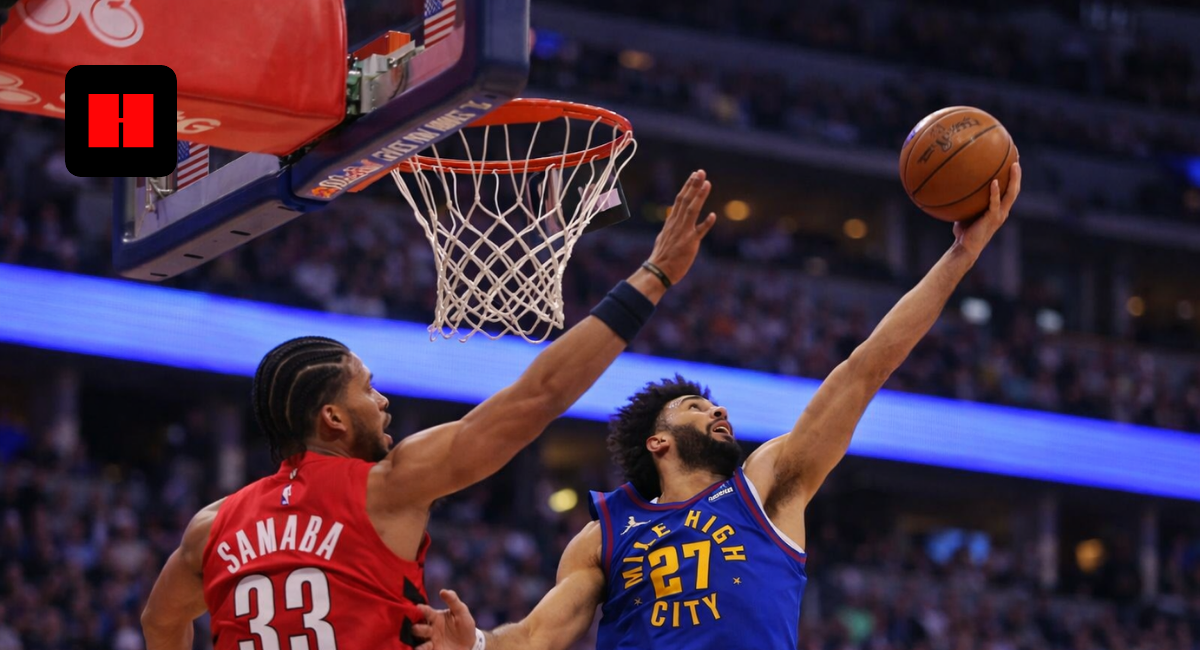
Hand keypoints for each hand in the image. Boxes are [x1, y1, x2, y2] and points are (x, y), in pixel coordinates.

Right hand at [414, 589, 477, 649]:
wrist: (471, 644)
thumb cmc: (465, 625)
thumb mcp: (462, 612)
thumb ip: (453, 601)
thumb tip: (443, 591)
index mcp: (435, 617)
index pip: (425, 612)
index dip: (421, 609)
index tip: (418, 607)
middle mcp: (429, 628)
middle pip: (417, 626)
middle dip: (416, 627)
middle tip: (416, 627)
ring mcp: (430, 640)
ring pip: (417, 639)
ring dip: (417, 640)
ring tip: (424, 641)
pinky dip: (421, 649)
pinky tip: (427, 646)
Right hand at [645, 170, 717, 284]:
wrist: (658, 271)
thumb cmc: (662, 256)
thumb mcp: (665, 236)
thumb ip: (671, 226)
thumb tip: (672, 218)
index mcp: (671, 221)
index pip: (680, 199)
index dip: (688, 186)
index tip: (694, 175)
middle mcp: (677, 224)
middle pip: (685, 200)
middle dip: (693, 185)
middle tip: (700, 171)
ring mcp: (683, 232)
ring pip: (692, 210)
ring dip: (699, 196)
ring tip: (707, 183)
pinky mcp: (689, 243)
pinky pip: (699, 232)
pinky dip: (706, 224)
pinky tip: (713, 215)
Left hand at [952, 163, 1020, 258]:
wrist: (965, 248)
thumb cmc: (964, 231)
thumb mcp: (967, 211)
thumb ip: (967, 200)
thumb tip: (956, 183)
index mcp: (999, 209)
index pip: (1010, 191)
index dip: (1013, 177)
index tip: (1013, 160)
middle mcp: (1003, 211)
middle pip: (1015, 189)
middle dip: (1017, 174)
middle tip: (1017, 157)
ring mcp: (999, 215)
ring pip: (1011, 194)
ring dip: (1014, 179)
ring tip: (1014, 165)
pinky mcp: (992, 219)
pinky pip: (994, 203)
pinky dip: (995, 192)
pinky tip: (994, 182)